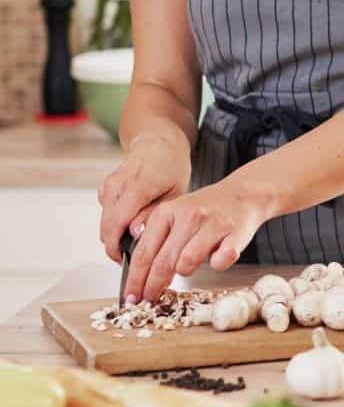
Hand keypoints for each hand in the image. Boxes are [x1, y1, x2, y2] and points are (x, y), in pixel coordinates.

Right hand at [98, 135, 191, 262]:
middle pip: (106, 226)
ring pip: (105, 221)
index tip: (125, 263)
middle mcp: (117, 186)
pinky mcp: (106, 188)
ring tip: (134, 246)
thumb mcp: (175, 192)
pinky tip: (132, 227)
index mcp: (136, 187)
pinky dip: (115, 224)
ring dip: (115, 236)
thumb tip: (135, 233)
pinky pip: (106, 212)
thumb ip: (154, 214)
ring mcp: (109, 186)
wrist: (157, 144)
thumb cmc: (171, 167)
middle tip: (131, 262)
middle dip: (114, 247)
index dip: (117, 248)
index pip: (117, 224)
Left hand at [122, 180, 275, 302]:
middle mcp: (188, 216)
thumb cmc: (207, 211)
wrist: (243, 194)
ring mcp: (212, 224)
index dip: (135, 278)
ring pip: (188, 262)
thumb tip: (137, 272)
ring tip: (189, 268)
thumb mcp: (174, 214)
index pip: (143, 252)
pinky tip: (217, 258)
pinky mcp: (235, 233)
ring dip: (186, 272)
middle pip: (162, 262)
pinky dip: (217, 265)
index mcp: (167, 212)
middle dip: (153, 286)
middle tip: (149, 299)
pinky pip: (220, 261)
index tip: (132, 295)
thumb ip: (156, 236)